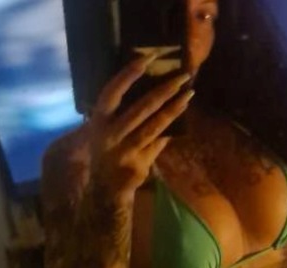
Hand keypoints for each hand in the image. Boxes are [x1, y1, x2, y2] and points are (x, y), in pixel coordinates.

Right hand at [88, 53, 193, 199]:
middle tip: (182, 76)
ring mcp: (126, 151)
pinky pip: (159, 142)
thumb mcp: (103, 132)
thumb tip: (149, 88)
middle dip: (163, 91)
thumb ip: (119, 115)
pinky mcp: (140, 164)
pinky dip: (171, 129)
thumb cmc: (106, 153)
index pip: (111, 94)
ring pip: (154, 126)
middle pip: (141, 109)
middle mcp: (110, 136)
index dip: (127, 76)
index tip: (145, 59)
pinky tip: (182, 115)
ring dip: (173, 109)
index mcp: (98, 123)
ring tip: (188, 94)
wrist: (106, 189)